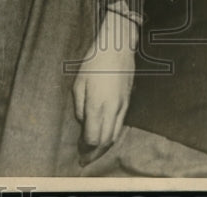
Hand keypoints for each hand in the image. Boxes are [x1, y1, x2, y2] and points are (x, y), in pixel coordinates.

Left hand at [72, 8, 137, 155]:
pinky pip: (120, 124)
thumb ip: (79, 107)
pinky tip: (106, 135)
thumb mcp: (78, 84)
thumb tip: (83, 122)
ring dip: (104, 146)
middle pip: (105, 141)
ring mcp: (122, 106)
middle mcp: (111, 109)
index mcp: (96, 106)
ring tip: (94, 151)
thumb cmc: (93, 63)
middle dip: (94, 153)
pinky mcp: (128, 101)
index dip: (85, 148)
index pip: (92, 138)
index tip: (79, 152)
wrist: (117, 48)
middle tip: (85, 158)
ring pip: (115, 135)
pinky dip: (112, 134)